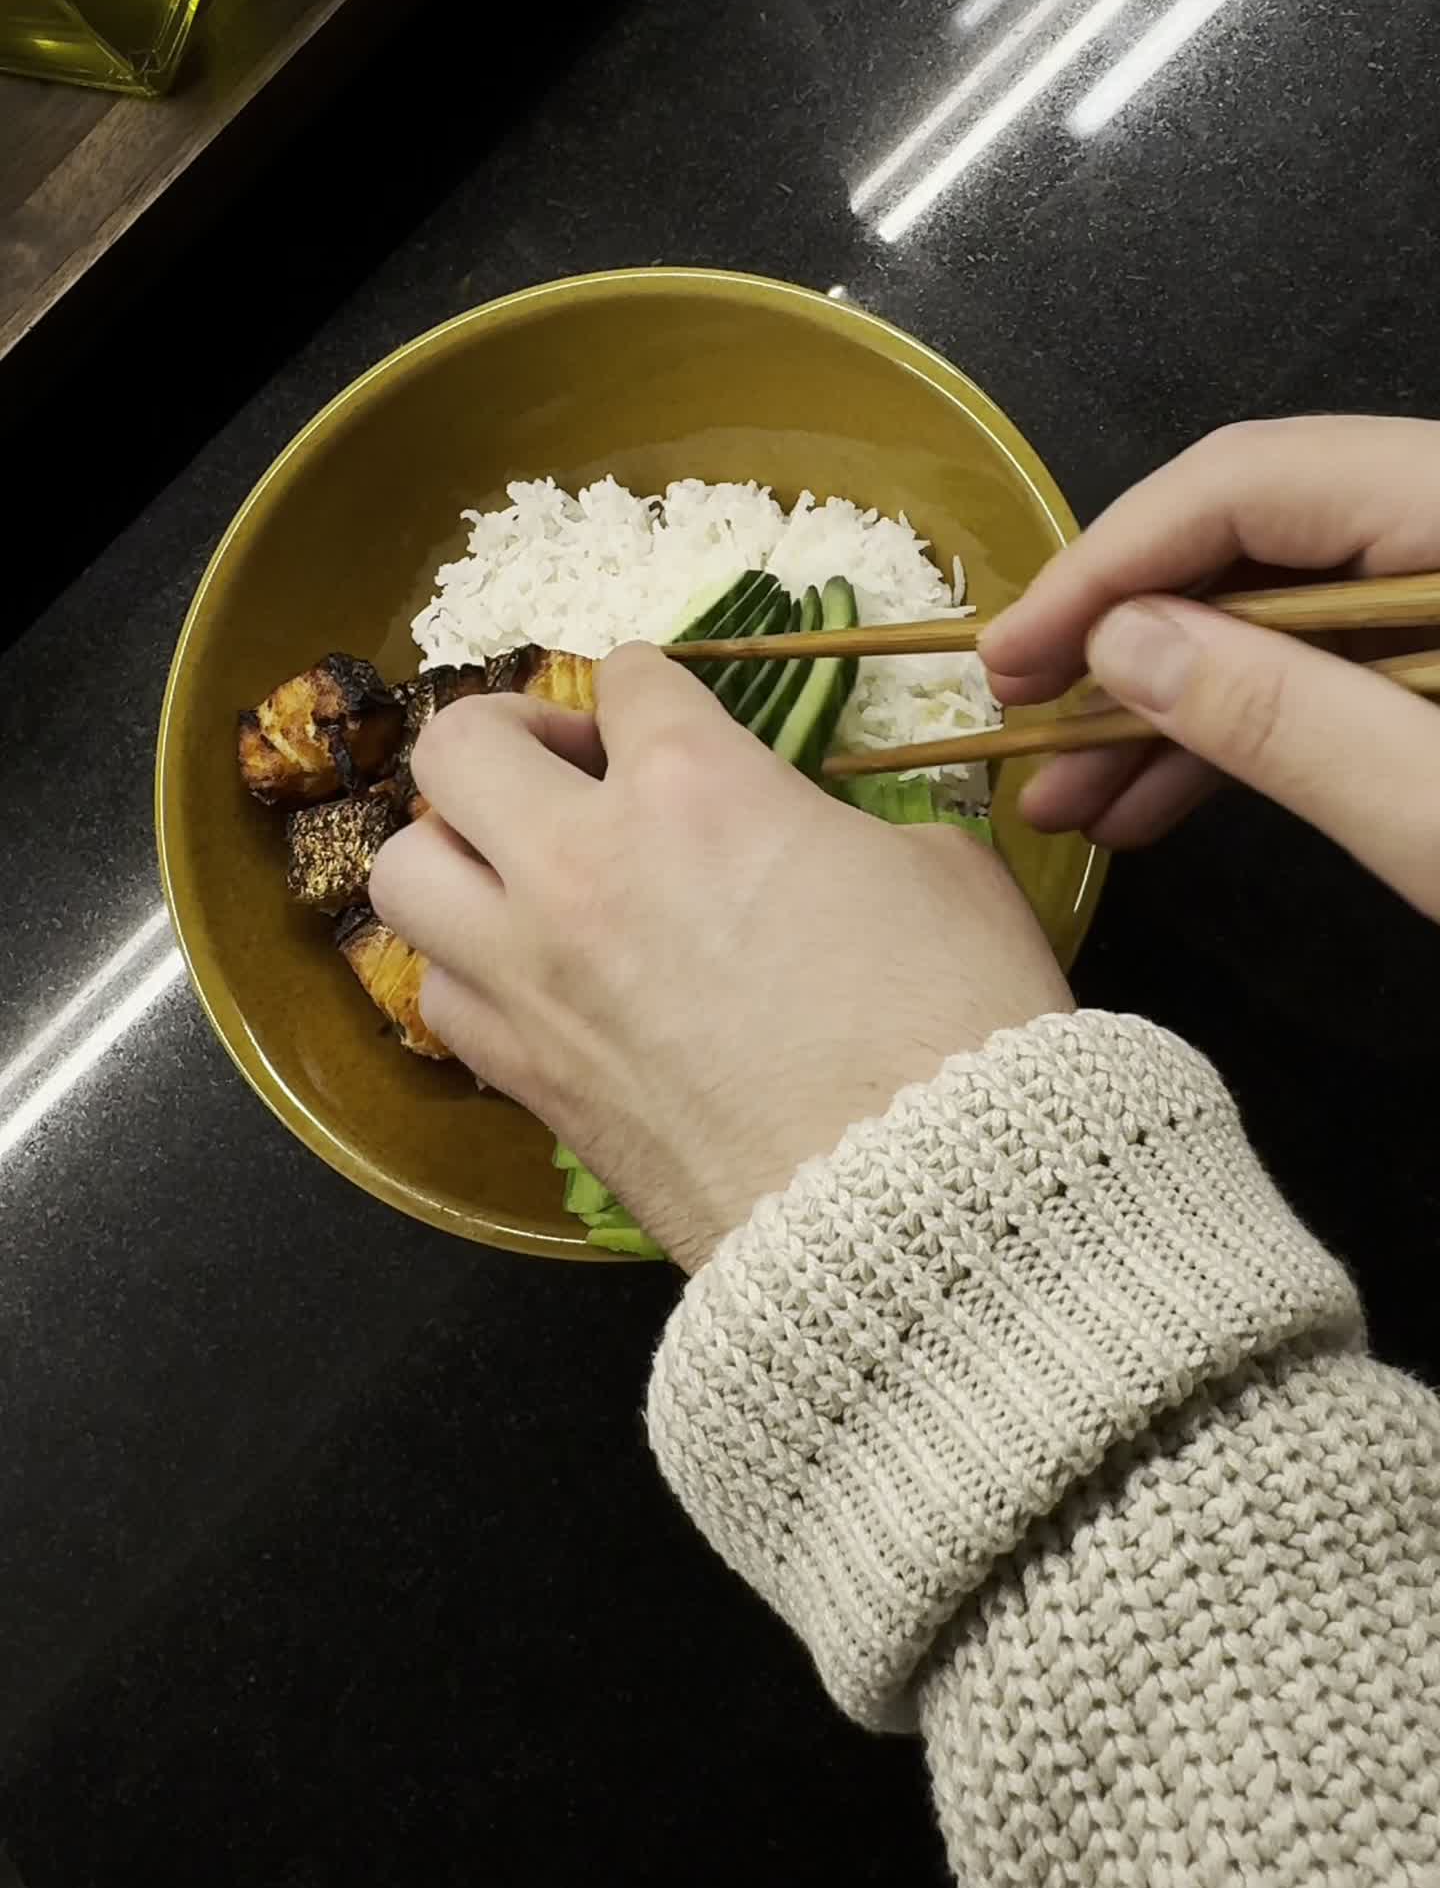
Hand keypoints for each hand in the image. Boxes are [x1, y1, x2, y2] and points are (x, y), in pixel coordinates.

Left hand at [370, 646, 1070, 1270]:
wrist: (914, 1206)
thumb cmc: (952, 1025)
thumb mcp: (941, 870)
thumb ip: (846, 826)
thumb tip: (815, 842)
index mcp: (694, 785)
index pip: (626, 681)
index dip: (651, 689)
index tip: (666, 713)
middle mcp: (583, 864)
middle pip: (461, 744)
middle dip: (511, 733)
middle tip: (572, 768)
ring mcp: (535, 975)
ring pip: (404, 868)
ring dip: (455, 851)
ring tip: (519, 869)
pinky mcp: (524, 1077)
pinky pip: (437, 991)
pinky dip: (469, 967)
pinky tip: (531, 973)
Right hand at [981, 415, 1439, 916]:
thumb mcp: (1439, 811)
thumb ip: (1285, 717)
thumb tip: (1122, 647)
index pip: (1246, 484)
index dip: (1109, 563)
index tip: (1012, 652)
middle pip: (1251, 530)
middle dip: (1124, 630)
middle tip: (1019, 706)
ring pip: (1281, 607)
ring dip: (1169, 699)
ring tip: (1065, 793)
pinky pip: (1332, 663)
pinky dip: (1244, 729)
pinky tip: (1150, 802)